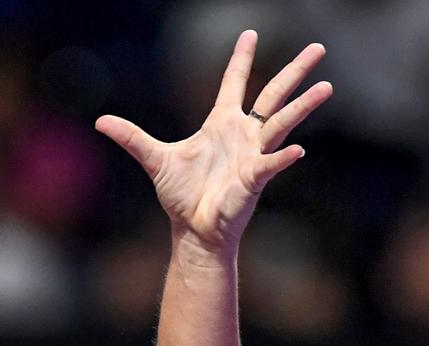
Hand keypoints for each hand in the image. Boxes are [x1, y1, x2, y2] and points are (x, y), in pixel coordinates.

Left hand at [95, 30, 332, 258]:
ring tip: (327, 86)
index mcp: (221, 124)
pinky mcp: (254, 179)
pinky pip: (270, 164)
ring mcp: (252, 155)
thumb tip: (100, 121)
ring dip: (304, 106)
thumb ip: (131, 137)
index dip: (240, 60)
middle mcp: (243, 135)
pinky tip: (299, 150)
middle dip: (294, 72)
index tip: (250, 33)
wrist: (193, 229)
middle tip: (318, 48)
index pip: (233, 84)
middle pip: (273, 96)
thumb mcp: (154, 159)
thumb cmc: (181, 195)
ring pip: (282, 124)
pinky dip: (282, 158)